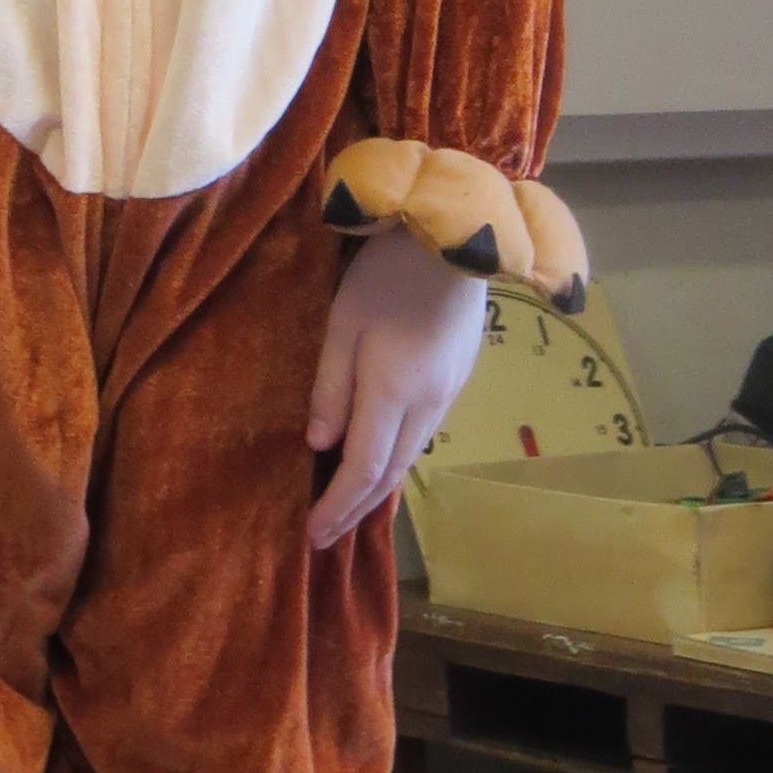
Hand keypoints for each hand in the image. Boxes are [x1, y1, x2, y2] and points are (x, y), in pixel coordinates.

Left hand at [304, 227, 485, 552]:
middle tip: (327, 534)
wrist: (454, 236)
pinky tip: (383, 459)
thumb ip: (330, 389)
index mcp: (394, 394)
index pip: (363, 470)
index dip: (337, 507)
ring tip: (350, 506)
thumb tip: (321, 446)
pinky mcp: (459, 376)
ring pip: (411, 456)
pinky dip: (398, 458)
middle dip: (356, 509)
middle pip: (391, 473)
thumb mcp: (343, 326)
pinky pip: (424, 433)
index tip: (312, 536)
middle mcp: (428, 405)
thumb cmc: (387, 274)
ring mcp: (450, 392)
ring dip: (379, 487)